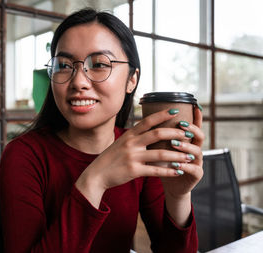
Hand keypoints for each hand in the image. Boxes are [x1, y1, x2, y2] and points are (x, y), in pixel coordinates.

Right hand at [76, 108, 196, 206]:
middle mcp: (131, 144)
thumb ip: (134, 137)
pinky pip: (156, 171)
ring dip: (178, 155)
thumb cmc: (110, 158)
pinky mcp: (133, 171)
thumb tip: (149, 128)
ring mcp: (132, 157)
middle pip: (157, 134)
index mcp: (129, 135)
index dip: (162, 115)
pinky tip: (179, 171)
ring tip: (190, 156)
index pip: (147, 121)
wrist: (96, 174)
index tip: (175, 111)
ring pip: (160, 154)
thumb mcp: (120, 143)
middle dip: (176, 133)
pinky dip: (169, 171)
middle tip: (188, 134)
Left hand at [160, 105, 203, 197]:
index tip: (194, 106)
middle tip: (181, 125)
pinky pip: (193, 169)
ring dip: (186, 147)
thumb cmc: (163, 163)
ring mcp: (197, 162)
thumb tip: (146, 118)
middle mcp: (195, 149)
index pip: (194, 126)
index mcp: (188, 141)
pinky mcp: (196, 175)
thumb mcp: (159, 147)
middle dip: (191, 130)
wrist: (169, 184)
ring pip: (198, 151)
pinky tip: (177, 163)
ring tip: (175, 143)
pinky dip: (185, 166)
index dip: (196, 117)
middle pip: (200, 136)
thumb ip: (158, 136)